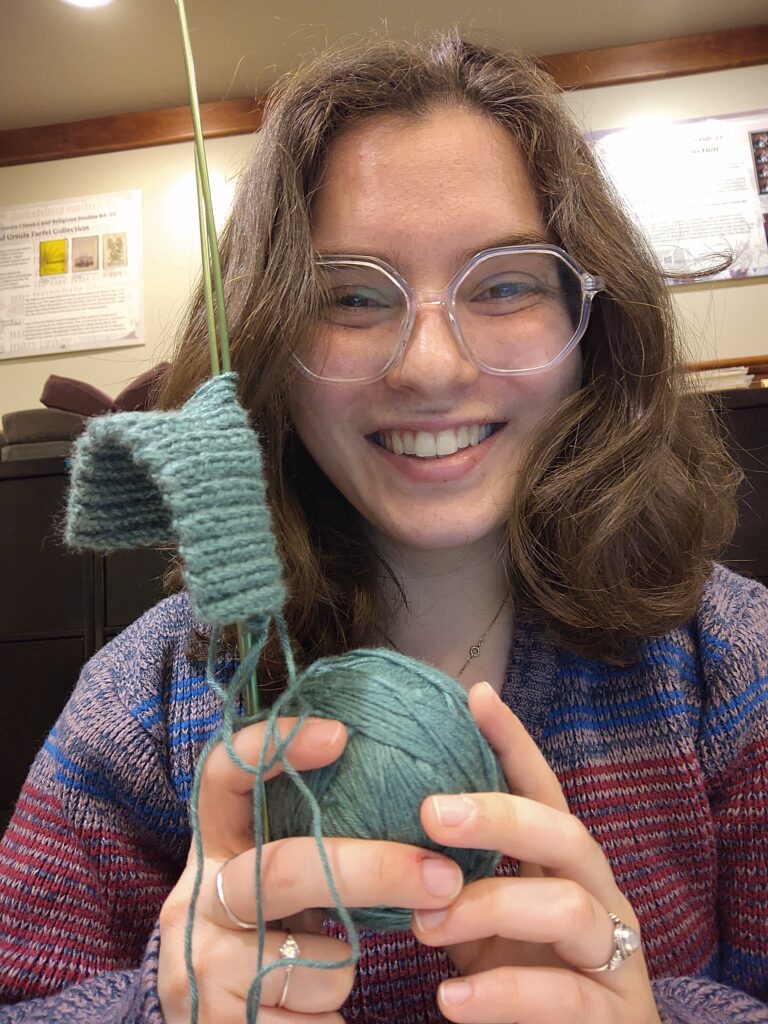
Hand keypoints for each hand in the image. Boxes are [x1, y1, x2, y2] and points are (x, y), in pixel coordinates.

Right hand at [157, 716, 465, 1022]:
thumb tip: (423, 793)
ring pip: (311, 958)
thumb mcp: (283, 893)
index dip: (272, 746)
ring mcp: (199, 968)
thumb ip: (317, 845)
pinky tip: (310, 1023)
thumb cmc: (274, 950)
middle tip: (445, 875)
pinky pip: (315, 1020)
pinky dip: (331, 1022)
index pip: (221, 775)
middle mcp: (193, 901)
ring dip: (341, 972)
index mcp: (213, 851)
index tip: (339, 734)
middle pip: (286, 868)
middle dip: (375, 871)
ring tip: (322, 982)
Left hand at [412, 682, 662, 1023]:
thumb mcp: (481, 921)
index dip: (514, 741)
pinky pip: (564, 996)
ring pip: (566, 906)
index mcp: (563, 867)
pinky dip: (502, 995)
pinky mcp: (615, 1015)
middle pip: (564, 832)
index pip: (543, 790)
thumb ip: (453, 877)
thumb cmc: (519, 980)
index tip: (475, 696)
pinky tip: (451, 1000)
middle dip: (499, 816)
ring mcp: (615, 955)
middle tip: (429, 815)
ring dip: (487, 909)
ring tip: (423, 926)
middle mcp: (599, 896)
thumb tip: (381, 823)